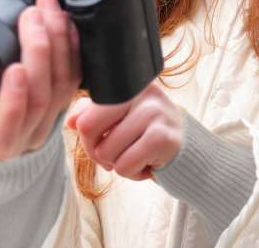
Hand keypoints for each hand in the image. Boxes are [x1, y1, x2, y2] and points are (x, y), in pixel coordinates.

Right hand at [0, 0, 81, 161]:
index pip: (6, 127)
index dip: (13, 100)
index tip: (14, 68)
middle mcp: (24, 137)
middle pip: (41, 98)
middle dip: (40, 51)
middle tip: (32, 16)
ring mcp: (48, 122)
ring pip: (62, 86)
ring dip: (59, 43)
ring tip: (48, 11)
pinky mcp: (64, 105)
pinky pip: (75, 78)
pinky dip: (73, 50)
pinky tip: (67, 25)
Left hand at [65, 80, 182, 180]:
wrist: (187, 147)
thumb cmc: (147, 131)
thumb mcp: (119, 117)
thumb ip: (92, 113)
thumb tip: (70, 120)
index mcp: (128, 84)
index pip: (85, 114)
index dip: (87, 137)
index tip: (103, 141)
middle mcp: (141, 92)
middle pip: (89, 129)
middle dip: (96, 151)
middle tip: (114, 155)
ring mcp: (154, 112)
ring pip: (107, 152)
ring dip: (117, 165)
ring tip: (136, 156)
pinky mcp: (163, 138)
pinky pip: (125, 166)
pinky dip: (132, 174)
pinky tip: (146, 163)